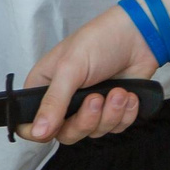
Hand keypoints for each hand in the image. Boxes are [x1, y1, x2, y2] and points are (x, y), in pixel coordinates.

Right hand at [20, 8, 160, 143]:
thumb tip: (37, 131)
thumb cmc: (100, 40)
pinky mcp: (112, 110)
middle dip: (86, 120)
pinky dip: (125, 113)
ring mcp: (89, 107)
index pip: (29, 123)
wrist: (140, 35)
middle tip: (97, 99)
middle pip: (66, 134)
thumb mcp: (70, 68)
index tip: (54, 128)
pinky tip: (128, 94)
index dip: (38, 132)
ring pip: (94, 132)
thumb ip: (54, 101)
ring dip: (110, 114)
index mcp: (44, 87)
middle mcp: (64, 101)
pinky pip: (116, 128)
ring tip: (118, 91)